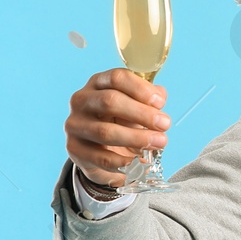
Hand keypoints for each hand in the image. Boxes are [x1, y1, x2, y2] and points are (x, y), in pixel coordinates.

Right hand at [64, 68, 169, 186]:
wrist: (102, 152)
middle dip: (142, 113)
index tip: (160, 102)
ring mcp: (75, 124)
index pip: (116, 78)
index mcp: (98, 83)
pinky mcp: (75, 148)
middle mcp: (82, 100)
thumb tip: (160, 94)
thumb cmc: (121, 122)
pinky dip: (124, 161)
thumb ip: (148, 100)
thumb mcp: (135, 107)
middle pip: (110, 101)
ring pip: (105, 131)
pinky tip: (139, 161)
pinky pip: (101, 157)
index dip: (140, 88)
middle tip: (165, 124)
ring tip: (160, 142)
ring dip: (137, 138)